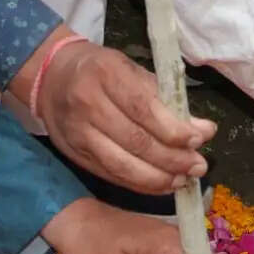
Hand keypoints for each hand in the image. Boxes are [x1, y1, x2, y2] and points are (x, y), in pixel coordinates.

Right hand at [34, 37, 214, 195]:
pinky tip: (161, 184)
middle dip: (172, 158)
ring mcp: (79, 134)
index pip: (143, 108)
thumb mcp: (131, 70)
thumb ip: (165, 99)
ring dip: (158, 178)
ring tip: (183, 180)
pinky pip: (112, 175)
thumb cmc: (101, 70)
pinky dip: (140, 184)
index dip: (173, 129)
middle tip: (198, 166)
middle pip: (135, 141)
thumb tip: (203, 130)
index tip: (197, 139)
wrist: (51, 77)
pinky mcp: (76, 155)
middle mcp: (89, 105)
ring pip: (123, 165)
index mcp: (106, 74)